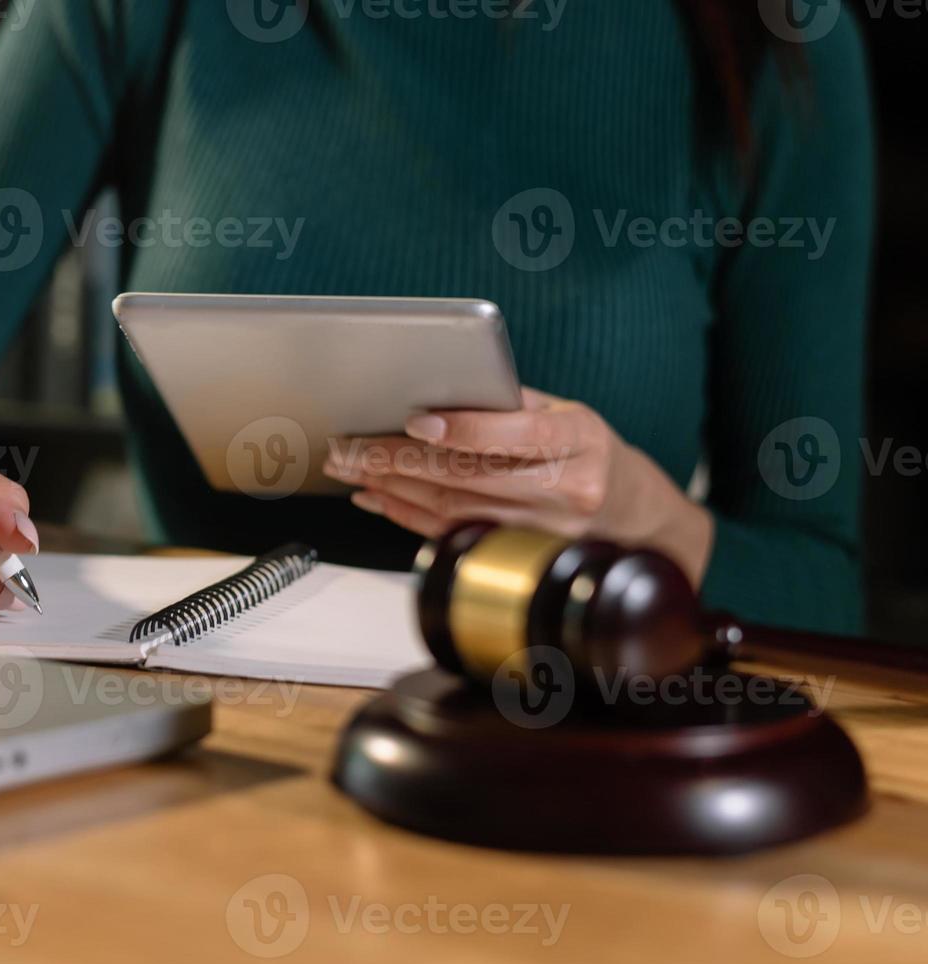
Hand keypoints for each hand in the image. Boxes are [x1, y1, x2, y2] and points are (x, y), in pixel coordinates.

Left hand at [325, 388, 713, 583]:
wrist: (631, 512)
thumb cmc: (587, 449)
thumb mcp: (565, 412)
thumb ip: (505, 402)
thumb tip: (431, 392)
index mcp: (579, 439)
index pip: (516, 434)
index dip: (462, 429)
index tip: (415, 420)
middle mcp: (566, 489)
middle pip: (469, 476)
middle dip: (398, 459)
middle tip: (350, 446)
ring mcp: (543, 530)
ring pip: (452, 508)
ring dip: (391, 487)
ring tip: (350, 466)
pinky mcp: (519, 554)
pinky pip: (450, 533)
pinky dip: (405, 513)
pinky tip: (375, 494)